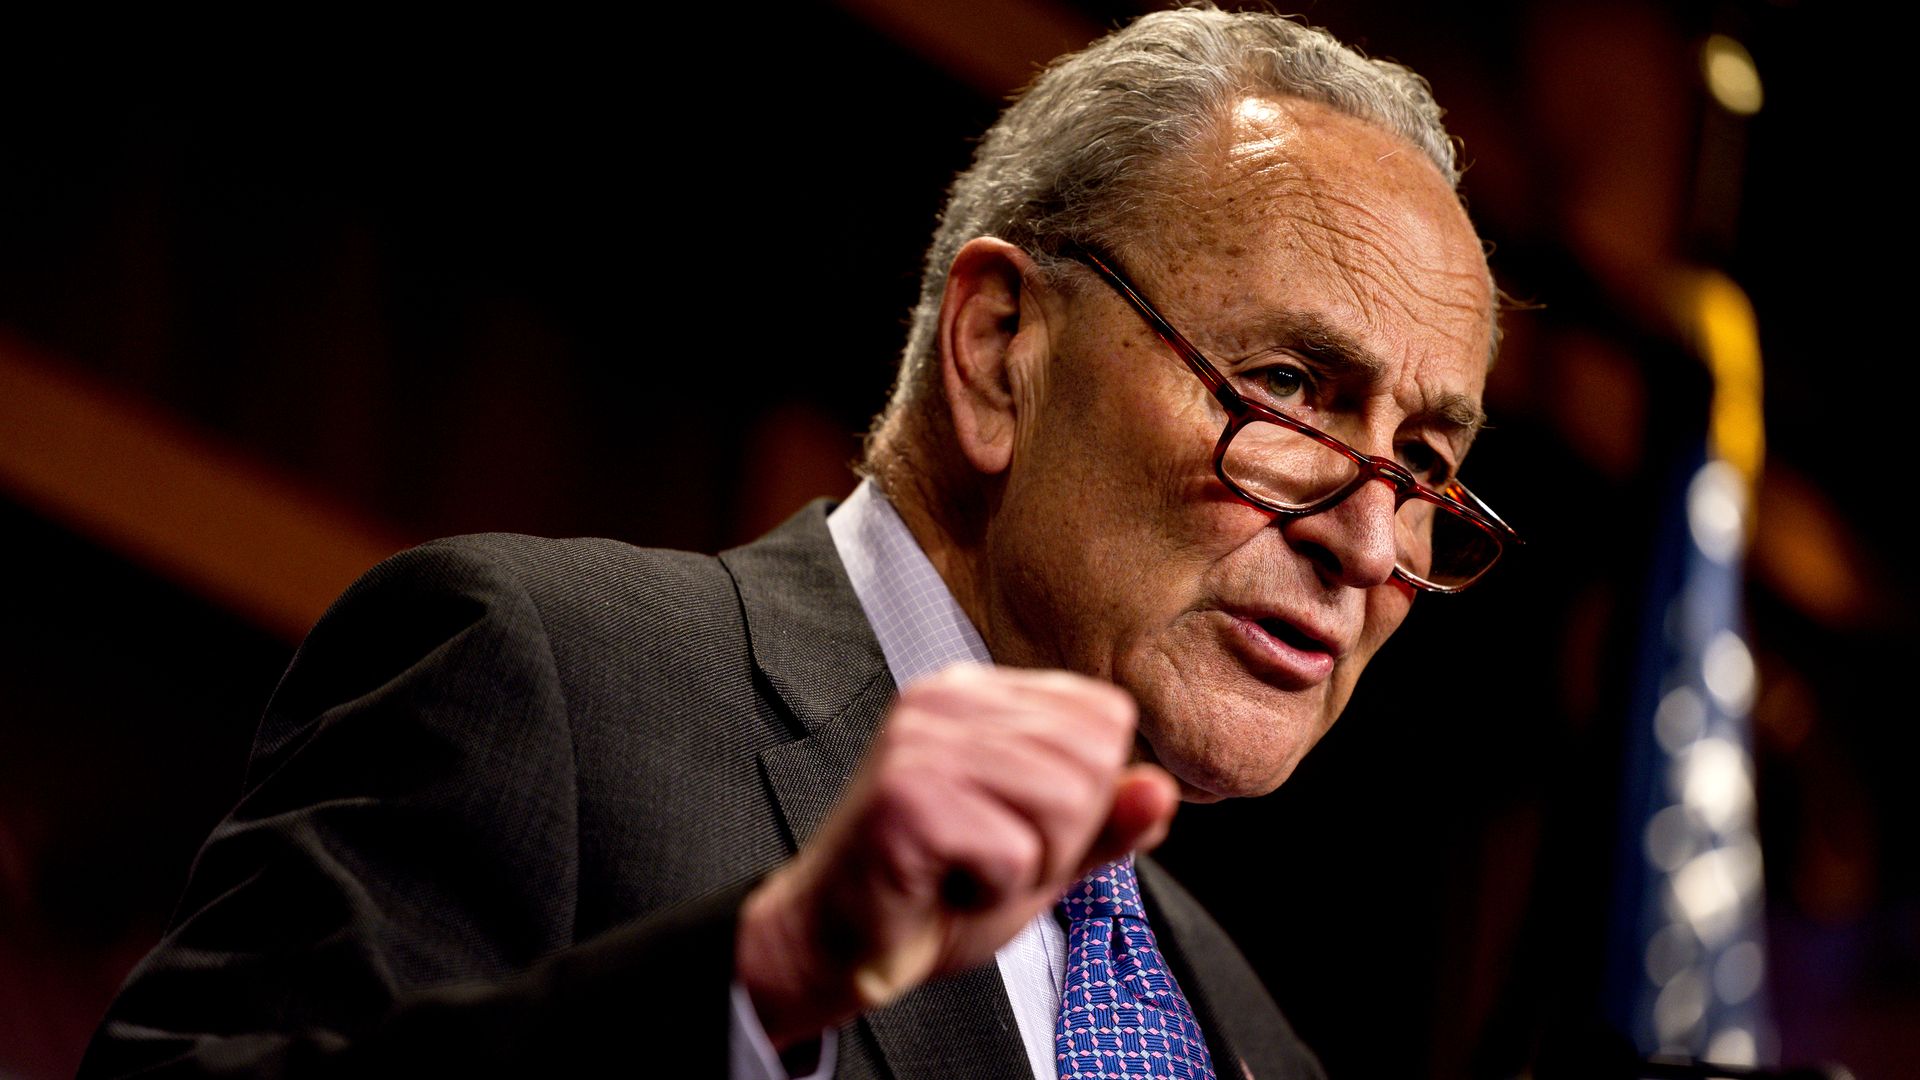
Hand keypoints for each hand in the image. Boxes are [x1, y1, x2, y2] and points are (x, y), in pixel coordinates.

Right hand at [734, 664, 1179, 1046]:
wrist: (837, 943)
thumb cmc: (934, 891)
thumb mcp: (1043, 853)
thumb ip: (1107, 822)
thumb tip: (1162, 788)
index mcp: (980, 691)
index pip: (1106, 716)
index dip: (1090, 794)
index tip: (1020, 825)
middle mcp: (946, 697)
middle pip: (1094, 760)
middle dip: (1064, 835)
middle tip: (993, 854)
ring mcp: (921, 742)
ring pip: (1065, 803)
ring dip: (1030, 865)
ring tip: (969, 867)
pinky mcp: (905, 798)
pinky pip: (1014, 852)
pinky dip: (992, 891)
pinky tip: (944, 884)